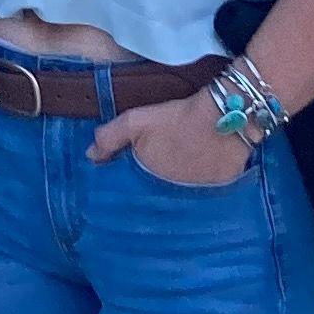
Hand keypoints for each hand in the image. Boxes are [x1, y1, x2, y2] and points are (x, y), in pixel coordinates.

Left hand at [90, 91, 251, 188]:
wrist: (222, 117)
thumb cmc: (176, 118)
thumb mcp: (136, 121)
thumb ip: (109, 138)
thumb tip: (91, 156)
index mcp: (148, 181)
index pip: (132, 194)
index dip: (129, 185)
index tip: (128, 176)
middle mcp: (170, 195)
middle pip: (155, 194)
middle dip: (151, 186)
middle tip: (156, 169)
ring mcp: (196, 196)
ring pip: (179, 195)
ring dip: (175, 187)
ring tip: (179, 169)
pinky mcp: (218, 192)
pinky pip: (203, 193)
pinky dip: (199, 185)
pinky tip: (199, 171)